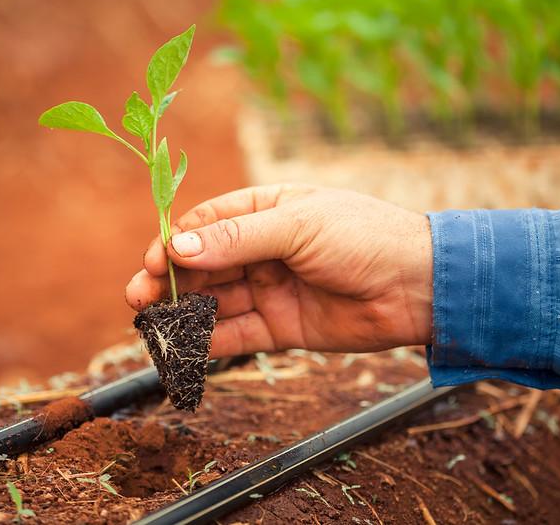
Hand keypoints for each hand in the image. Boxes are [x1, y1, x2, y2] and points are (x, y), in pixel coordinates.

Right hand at [126, 184, 432, 358]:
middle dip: (171, 280)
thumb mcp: (298, 227)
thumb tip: (178, 246)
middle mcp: (264, 250)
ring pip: (215, 301)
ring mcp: (271, 289)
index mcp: (267, 212)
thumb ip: (237, 239)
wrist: (419, 287)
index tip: (155, 260)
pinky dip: (209, 341)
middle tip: (140, 297)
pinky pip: (237, 334)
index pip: (207, 224)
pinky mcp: (281, 327)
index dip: (176, 242)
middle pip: (204, 265)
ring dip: (183, 313)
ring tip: (153, 325)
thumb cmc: (365, 238)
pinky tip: (184, 348)